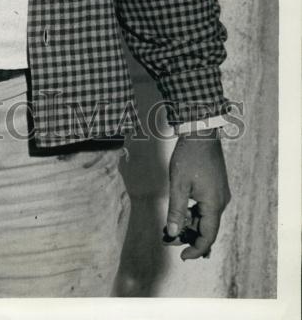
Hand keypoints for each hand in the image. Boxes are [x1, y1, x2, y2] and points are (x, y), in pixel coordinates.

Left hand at [165, 135, 230, 259]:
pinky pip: (206, 208)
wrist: (201, 134)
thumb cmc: (188, 157)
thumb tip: (172, 233)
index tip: (182, 257)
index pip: (208, 236)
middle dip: (190, 237)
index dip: (196, 249)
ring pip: (206, 218)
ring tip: (172, 229)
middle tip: (170, 241)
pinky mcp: (216, 188)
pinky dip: (194, 214)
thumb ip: (176, 210)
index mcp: (213, 204)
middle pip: (207, 228)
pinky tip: (182, 214)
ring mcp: (220, 195)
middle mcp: (221, 202)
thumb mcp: (178, 184)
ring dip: (191, 225)